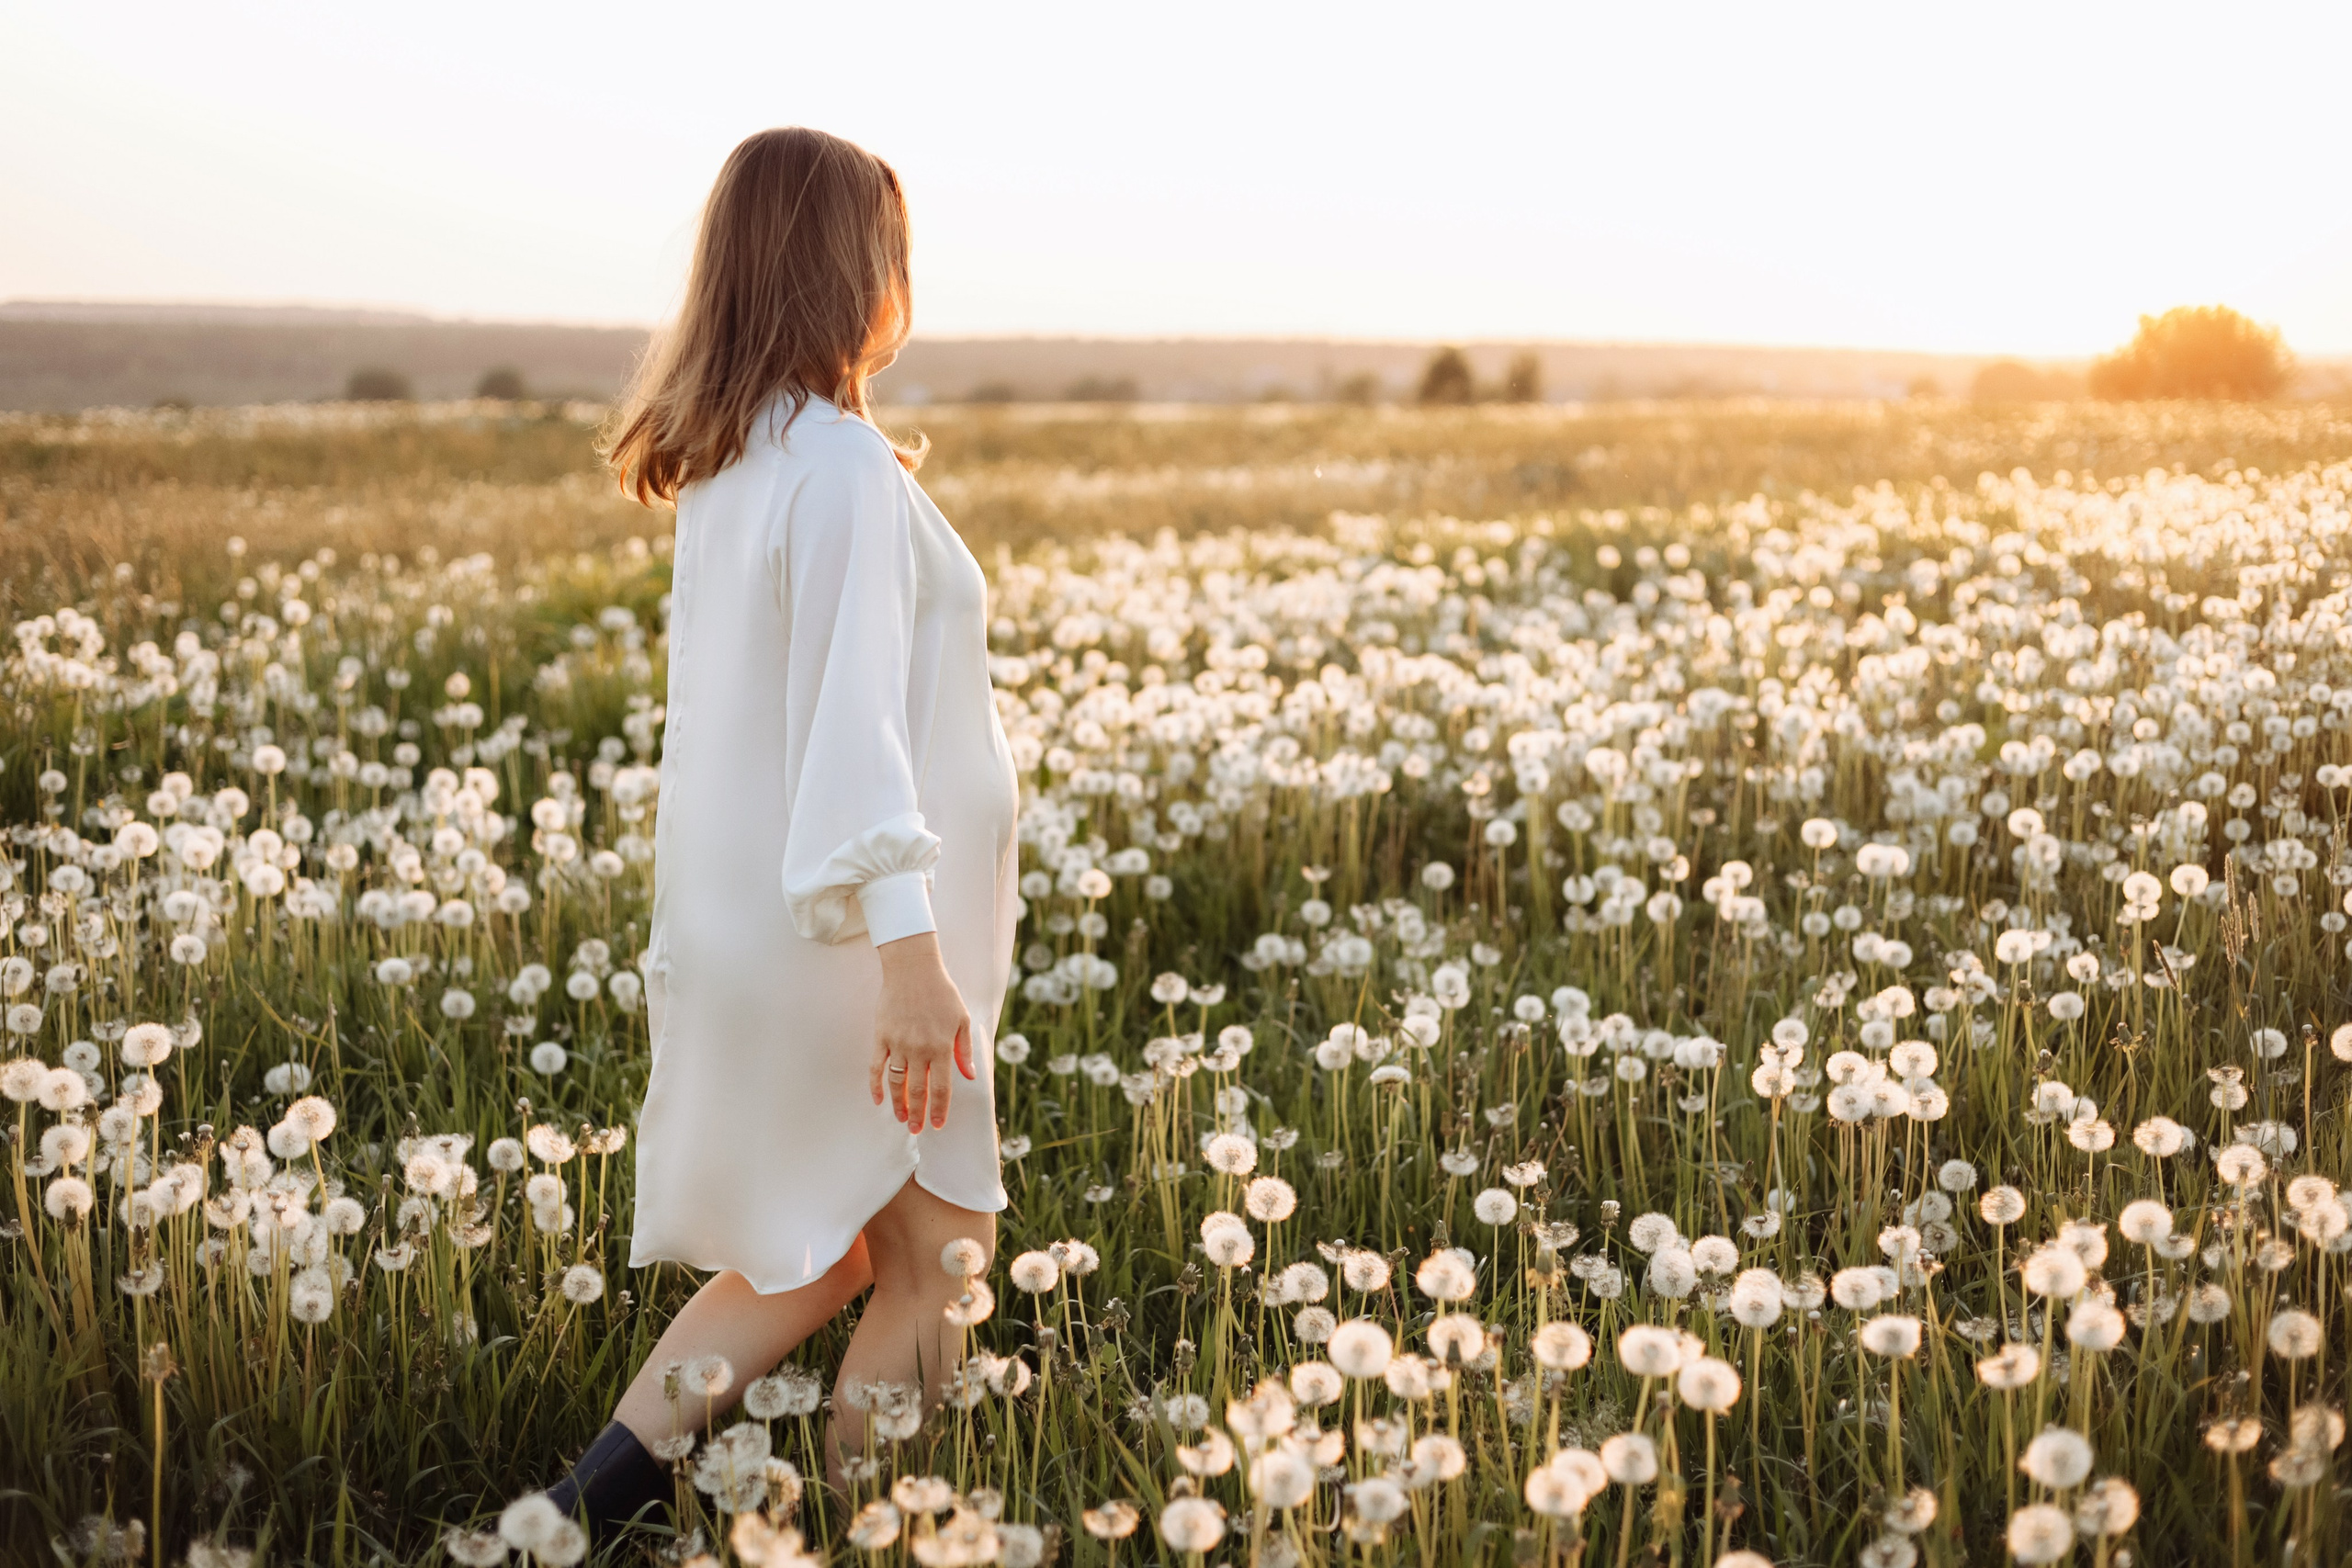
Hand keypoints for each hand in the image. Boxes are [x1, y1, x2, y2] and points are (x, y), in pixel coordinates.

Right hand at [869, 932, 972, 1130]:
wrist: (913, 969)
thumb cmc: (942, 993)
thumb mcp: (962, 1019)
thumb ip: (964, 1050)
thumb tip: (970, 1076)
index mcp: (942, 1047)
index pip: (942, 1087)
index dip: (940, 1109)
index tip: (938, 1125)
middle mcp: (919, 1049)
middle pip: (918, 1091)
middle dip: (918, 1114)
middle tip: (916, 1130)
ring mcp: (898, 1044)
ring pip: (896, 1083)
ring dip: (898, 1104)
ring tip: (901, 1118)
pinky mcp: (881, 1037)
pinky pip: (876, 1067)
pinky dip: (875, 1085)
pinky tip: (878, 1099)